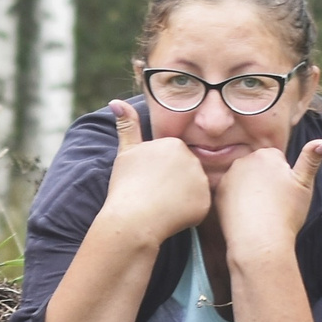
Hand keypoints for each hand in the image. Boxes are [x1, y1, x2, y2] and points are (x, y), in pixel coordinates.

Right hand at [96, 100, 211, 247]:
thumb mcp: (125, 152)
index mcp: (174, 143)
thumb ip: (127, 126)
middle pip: (186, 171)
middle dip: (174, 182)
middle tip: (155, 193)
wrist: (132, 219)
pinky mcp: (205, 202)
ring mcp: (201, 180)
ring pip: (194, 188)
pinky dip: (188, 212)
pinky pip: (199, 206)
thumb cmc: (126, 185)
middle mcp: (192, 158)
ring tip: (162, 203)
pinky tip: (171, 214)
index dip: (160, 171)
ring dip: (182, 196)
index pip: (173, 157)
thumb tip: (115, 102)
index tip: (148, 180)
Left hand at [216, 135, 321, 258]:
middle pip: (258, 167)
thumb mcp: (305, 185)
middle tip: (272, 202)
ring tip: (260, 209)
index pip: (276, 160)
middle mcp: (245, 160)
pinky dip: (236, 200)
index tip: (284, 193)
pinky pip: (229, 192)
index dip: (283, 178)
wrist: (260, 241)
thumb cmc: (286, 213)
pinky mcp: (218, 192)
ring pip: (243, 179)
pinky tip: (245, 213)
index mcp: (267, 155)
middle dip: (264, 180)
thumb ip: (312, 159)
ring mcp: (229, 176)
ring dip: (249, 189)